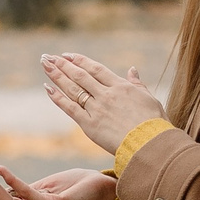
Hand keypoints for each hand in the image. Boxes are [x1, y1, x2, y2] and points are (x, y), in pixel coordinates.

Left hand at [40, 54, 165, 155]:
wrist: (150, 144)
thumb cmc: (155, 124)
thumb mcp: (150, 99)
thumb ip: (138, 84)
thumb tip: (132, 69)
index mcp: (121, 87)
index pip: (96, 69)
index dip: (80, 61)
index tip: (67, 55)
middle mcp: (106, 94)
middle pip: (80, 75)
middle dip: (62, 65)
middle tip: (48, 57)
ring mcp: (97, 108)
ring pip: (73, 88)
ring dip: (56, 75)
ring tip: (44, 64)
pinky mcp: (90, 124)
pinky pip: (70, 108)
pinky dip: (58, 98)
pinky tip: (47, 88)